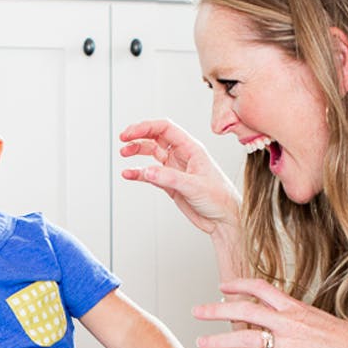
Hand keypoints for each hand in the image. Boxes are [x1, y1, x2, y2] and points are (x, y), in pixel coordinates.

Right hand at [119, 119, 240, 235]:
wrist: (224, 220)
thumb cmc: (220, 199)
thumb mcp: (195, 186)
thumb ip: (169, 178)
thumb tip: (147, 171)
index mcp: (192, 149)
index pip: (165, 129)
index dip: (146, 127)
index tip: (130, 133)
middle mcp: (183, 156)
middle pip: (156, 137)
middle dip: (139, 136)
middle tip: (123, 140)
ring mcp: (175, 169)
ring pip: (152, 154)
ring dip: (137, 151)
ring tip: (124, 154)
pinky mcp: (171, 184)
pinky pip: (151, 174)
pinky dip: (139, 173)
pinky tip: (129, 174)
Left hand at [192, 278, 347, 347]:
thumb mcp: (320, 319)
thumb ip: (298, 318)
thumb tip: (284, 317)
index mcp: (295, 307)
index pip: (260, 288)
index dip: (238, 285)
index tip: (222, 286)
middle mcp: (288, 321)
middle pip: (244, 309)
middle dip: (216, 310)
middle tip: (197, 311)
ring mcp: (289, 343)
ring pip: (245, 337)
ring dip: (220, 339)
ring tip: (202, 342)